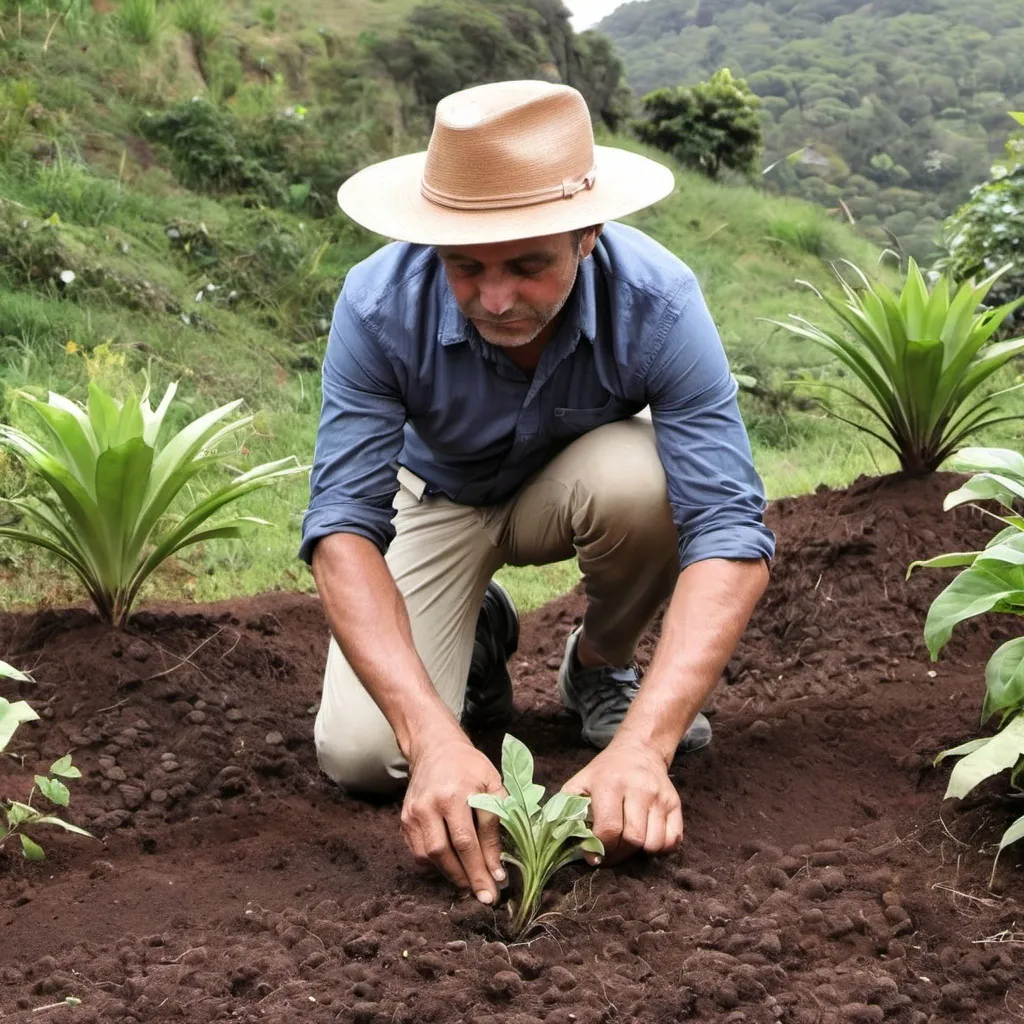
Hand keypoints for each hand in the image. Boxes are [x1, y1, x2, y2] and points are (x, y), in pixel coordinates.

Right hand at [402, 732, 506, 903]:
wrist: (435, 748)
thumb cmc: (469, 766)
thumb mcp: (492, 783)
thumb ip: (497, 819)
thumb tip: (498, 864)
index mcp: (453, 793)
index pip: (468, 839)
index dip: (483, 865)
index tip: (497, 886)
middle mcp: (429, 805)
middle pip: (446, 852)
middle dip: (468, 878)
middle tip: (485, 896)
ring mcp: (413, 813)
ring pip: (430, 856)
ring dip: (451, 875)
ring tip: (470, 884)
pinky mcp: (405, 820)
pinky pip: (418, 853)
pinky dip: (435, 865)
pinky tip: (452, 867)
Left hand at [562, 739, 682, 864]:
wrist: (640, 750)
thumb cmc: (606, 771)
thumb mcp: (581, 782)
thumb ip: (568, 808)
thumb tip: (559, 839)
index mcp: (611, 784)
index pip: (609, 829)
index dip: (600, 850)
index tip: (594, 857)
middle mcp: (639, 789)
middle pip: (633, 839)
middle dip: (619, 855)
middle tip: (611, 854)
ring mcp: (660, 797)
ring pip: (654, 844)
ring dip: (640, 853)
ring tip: (628, 844)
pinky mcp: (675, 803)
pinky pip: (673, 840)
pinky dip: (660, 848)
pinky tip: (647, 839)